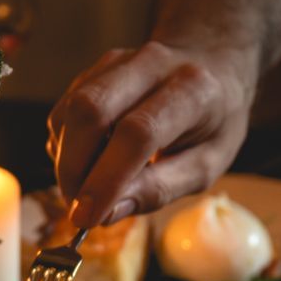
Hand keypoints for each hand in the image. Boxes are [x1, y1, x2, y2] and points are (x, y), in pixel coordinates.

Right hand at [46, 40, 253, 226]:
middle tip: (78, 207)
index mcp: (192, 90)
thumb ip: (161, 188)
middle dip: (73, 168)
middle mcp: (152, 64)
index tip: (87, 218)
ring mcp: (119, 62)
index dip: (106, 179)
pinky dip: (66, 145)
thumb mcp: (207, 164)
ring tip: (87, 188)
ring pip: (71, 110)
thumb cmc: (214, 121)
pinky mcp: (96, 69)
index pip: (138, 133)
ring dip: (67, 159)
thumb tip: (108, 213)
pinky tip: (88, 162)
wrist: (211, 64)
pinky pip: (66, 111)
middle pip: (91, 110)